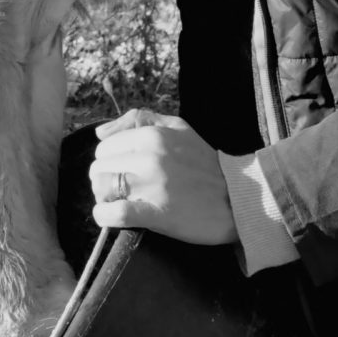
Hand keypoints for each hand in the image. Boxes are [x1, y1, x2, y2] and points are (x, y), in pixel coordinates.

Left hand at [89, 108, 238, 244]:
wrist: (238, 197)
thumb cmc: (204, 162)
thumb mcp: (177, 127)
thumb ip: (140, 119)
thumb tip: (100, 133)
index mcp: (152, 134)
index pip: (105, 147)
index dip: (109, 162)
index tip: (121, 172)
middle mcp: (149, 156)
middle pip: (99, 167)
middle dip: (105, 179)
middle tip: (122, 189)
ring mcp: (152, 185)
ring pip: (101, 188)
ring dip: (104, 197)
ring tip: (119, 202)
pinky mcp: (156, 214)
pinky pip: (114, 214)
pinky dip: (104, 216)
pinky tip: (110, 217)